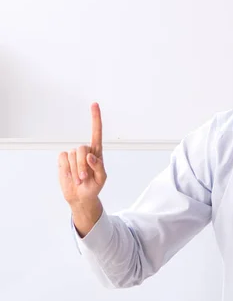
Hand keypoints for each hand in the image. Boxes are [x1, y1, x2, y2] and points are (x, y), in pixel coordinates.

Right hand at [58, 103, 106, 235]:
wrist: (80, 196)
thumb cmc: (94, 187)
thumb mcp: (101, 179)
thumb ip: (98, 167)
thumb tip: (91, 156)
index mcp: (97, 153)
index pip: (96, 133)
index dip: (95, 119)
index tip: (94, 104)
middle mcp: (85, 151)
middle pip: (81, 149)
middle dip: (82, 165)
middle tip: (84, 178)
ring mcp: (73, 155)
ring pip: (72, 155)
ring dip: (75, 169)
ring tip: (79, 179)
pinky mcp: (63, 159)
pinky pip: (63, 158)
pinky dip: (66, 168)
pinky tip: (70, 174)